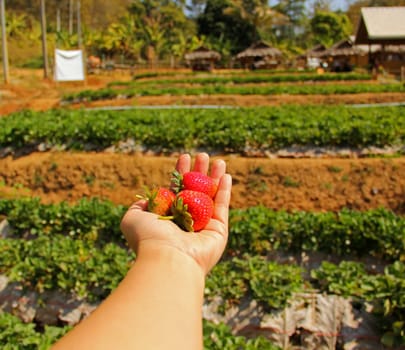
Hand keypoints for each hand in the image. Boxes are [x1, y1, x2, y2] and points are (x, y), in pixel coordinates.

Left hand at [120, 152, 231, 274]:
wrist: (168, 258)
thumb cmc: (149, 237)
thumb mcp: (133, 217)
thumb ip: (138, 206)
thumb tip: (146, 200)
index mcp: (168, 216)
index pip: (177, 189)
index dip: (181, 172)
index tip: (185, 156)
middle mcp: (186, 220)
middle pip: (196, 190)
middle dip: (200, 172)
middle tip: (203, 156)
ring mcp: (203, 226)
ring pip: (211, 196)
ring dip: (214, 178)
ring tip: (219, 160)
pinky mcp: (219, 231)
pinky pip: (222, 206)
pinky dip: (224, 191)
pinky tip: (225, 175)